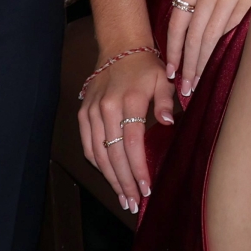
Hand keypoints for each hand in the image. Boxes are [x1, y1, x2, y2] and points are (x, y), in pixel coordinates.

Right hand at [78, 47, 173, 215]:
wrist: (119, 47)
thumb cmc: (145, 66)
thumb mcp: (163, 79)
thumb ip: (166, 102)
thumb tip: (167, 123)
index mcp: (129, 99)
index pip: (132, 143)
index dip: (138, 169)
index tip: (146, 188)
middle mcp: (107, 107)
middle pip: (114, 154)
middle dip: (124, 182)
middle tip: (133, 203)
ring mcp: (92, 111)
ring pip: (98, 154)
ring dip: (110, 178)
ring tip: (122, 197)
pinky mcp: (83, 113)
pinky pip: (88, 145)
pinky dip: (97, 164)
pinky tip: (109, 176)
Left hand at [165, 0, 250, 101]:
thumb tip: (197, 26)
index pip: (177, 25)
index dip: (173, 52)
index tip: (171, 72)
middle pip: (193, 37)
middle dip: (187, 67)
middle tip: (184, 90)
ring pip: (210, 38)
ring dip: (202, 63)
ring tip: (196, 83)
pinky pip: (230, 28)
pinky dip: (221, 45)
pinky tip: (217, 59)